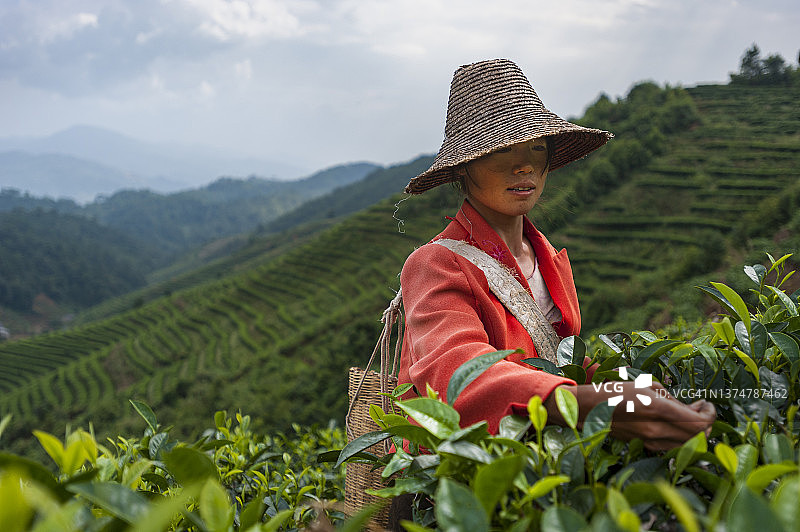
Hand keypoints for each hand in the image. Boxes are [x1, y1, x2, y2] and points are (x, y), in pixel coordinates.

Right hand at [545, 382, 715, 450]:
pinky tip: (675, 425)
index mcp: (658, 409)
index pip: (700, 422)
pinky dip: (682, 438)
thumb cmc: (615, 391)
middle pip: (699, 436)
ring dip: (695, 432)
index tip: (707, 405)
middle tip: (702, 410)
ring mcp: (651, 440)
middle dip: (707, 424)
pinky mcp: (645, 446)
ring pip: (688, 444)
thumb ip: (670, 397)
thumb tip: (689, 408)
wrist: (589, 409)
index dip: (710, 414)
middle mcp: (657, 429)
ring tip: (690, 417)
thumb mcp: (645, 385)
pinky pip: (673, 446)